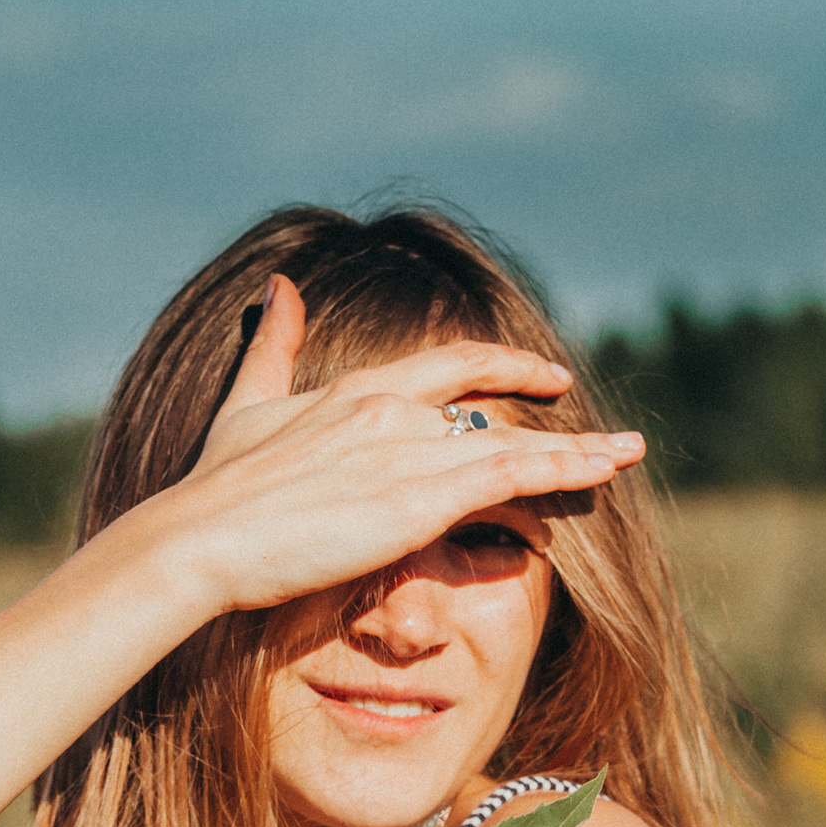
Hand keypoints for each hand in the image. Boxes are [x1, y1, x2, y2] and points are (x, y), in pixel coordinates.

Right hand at [109, 274, 645, 617]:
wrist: (197, 538)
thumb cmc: (214, 490)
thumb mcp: (247, 405)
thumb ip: (274, 348)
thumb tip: (282, 287)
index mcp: (357, 391)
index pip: (449, 367)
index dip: (503, 368)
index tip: (548, 375)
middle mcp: (391, 410)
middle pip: (494, 410)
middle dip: (555, 419)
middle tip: (609, 435)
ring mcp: (408, 452)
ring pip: (514, 444)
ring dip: (578, 451)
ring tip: (628, 455)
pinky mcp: (419, 501)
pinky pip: (510, 478)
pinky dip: (561, 472)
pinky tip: (600, 476)